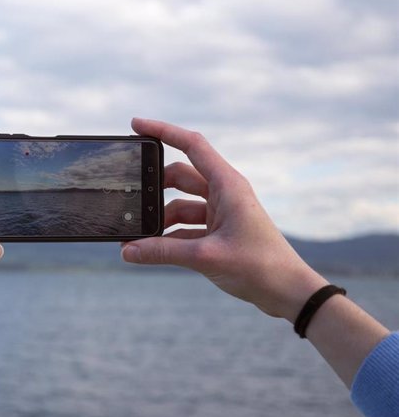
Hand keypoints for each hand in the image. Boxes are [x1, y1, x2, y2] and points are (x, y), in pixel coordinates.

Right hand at [122, 118, 328, 322]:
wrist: (288, 292)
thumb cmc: (259, 266)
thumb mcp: (205, 257)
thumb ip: (163, 252)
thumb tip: (128, 251)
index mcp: (227, 185)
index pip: (191, 145)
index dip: (163, 131)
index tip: (136, 125)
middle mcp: (224, 192)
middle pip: (180, 176)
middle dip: (154, 186)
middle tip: (130, 195)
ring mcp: (221, 212)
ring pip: (181, 204)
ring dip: (161, 217)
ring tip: (137, 234)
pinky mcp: (218, 231)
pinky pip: (186, 226)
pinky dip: (169, 235)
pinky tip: (151, 249)